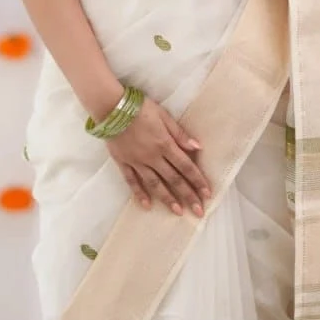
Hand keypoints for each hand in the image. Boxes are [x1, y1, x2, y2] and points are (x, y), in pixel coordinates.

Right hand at [104, 98, 212, 216]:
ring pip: (155, 184)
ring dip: (167, 199)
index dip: (198, 180)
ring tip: (178, 212)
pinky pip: (132, 181)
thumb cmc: (141, 108)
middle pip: (174, 179)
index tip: (207, 194)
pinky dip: (140, 194)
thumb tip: (197, 147)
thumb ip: (180, 134)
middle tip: (199, 212)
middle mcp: (153, 157)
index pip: (186, 166)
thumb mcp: (164, 116)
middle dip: (188, 196)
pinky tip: (147, 205)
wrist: (112, 107)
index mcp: (165, 144)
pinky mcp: (123, 163)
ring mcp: (137, 162)